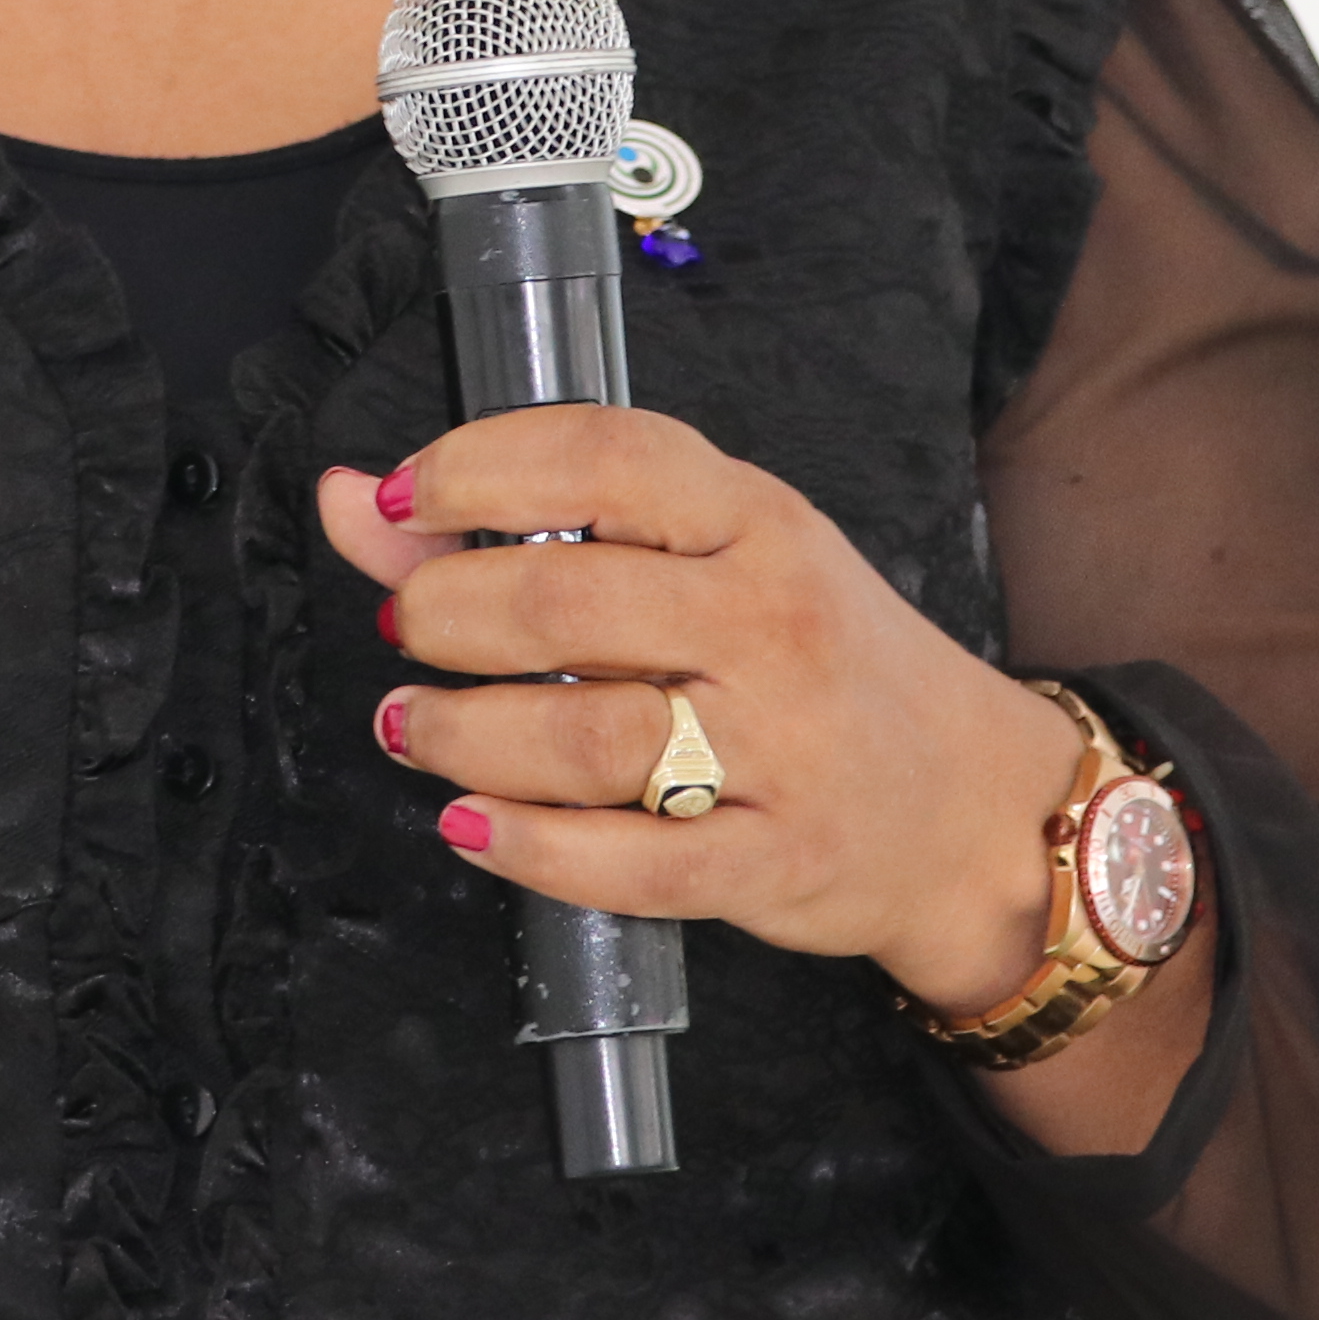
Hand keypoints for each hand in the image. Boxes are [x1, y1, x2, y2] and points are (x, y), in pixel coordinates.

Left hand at [313, 410, 1111, 1023]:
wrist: (968, 804)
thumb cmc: (815, 664)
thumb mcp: (704, 563)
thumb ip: (523, 526)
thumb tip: (350, 498)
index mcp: (757, 520)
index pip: (607, 456)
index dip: (479, 468)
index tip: (402, 498)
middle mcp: (771, 621)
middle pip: (568, 602)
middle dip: (448, 612)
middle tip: (410, 627)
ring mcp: (781, 747)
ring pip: (583, 736)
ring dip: (462, 733)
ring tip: (414, 728)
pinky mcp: (774, 860)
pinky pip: (630, 863)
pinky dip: (527, 848)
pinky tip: (470, 824)